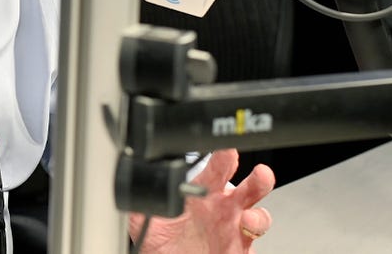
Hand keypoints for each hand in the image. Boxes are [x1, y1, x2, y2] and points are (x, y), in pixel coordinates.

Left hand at [130, 148, 274, 253]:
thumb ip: (142, 198)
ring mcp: (233, 228)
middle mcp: (222, 208)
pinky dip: (254, 230)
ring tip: (254, 201)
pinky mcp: (239, 248)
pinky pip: (253, 238)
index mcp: (202, 194)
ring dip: (259, 206)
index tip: (225, 147)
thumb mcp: (145, 218)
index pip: (215, 170)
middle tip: (253, 168)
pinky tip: (247, 225)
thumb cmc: (164, 243)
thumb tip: (132, 182)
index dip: (222, 156)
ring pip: (257, 212)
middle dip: (254, 175)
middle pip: (246, 186)